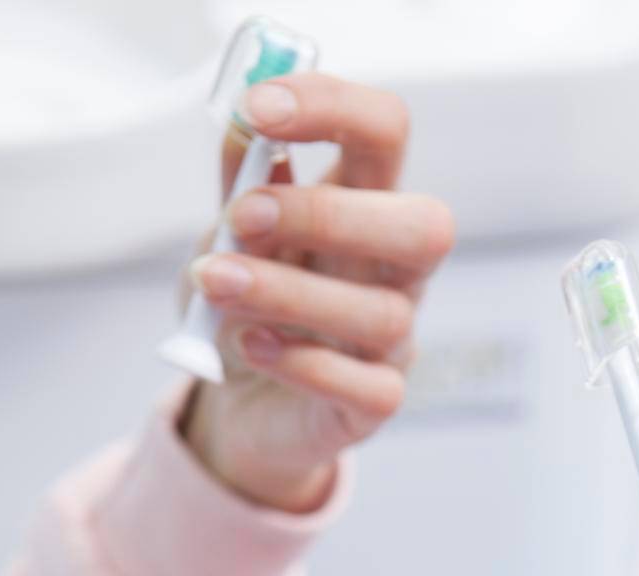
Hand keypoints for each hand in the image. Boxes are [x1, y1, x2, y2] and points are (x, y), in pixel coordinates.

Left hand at [182, 73, 453, 511]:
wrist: (236, 404)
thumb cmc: (246, 304)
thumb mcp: (231, 233)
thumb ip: (240, 180)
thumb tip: (243, 122)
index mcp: (366, 203)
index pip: (385, 132)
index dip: (332, 107)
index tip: (259, 107)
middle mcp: (395, 270)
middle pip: (423, 227)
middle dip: (329, 215)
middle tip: (242, 219)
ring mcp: (393, 342)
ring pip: (382, 314)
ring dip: (287, 292)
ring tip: (214, 284)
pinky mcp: (373, 405)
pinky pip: (367, 389)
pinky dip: (305, 365)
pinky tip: (251, 346)